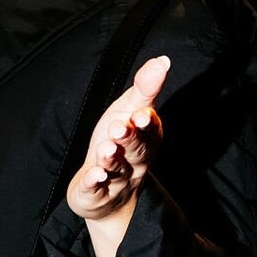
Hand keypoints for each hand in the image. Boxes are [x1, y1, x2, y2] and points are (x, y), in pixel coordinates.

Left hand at [67, 56, 167, 256]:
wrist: (107, 196)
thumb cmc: (120, 145)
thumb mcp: (129, 113)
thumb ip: (145, 89)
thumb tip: (163, 60)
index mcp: (144, 140)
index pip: (149, 131)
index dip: (146, 123)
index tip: (142, 114)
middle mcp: (133, 161)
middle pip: (135, 151)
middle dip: (128, 139)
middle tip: (119, 128)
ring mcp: (114, 180)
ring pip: (115, 169)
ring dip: (111, 159)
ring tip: (105, 149)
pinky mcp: (94, 195)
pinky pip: (95, 190)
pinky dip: (93, 184)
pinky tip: (93, 176)